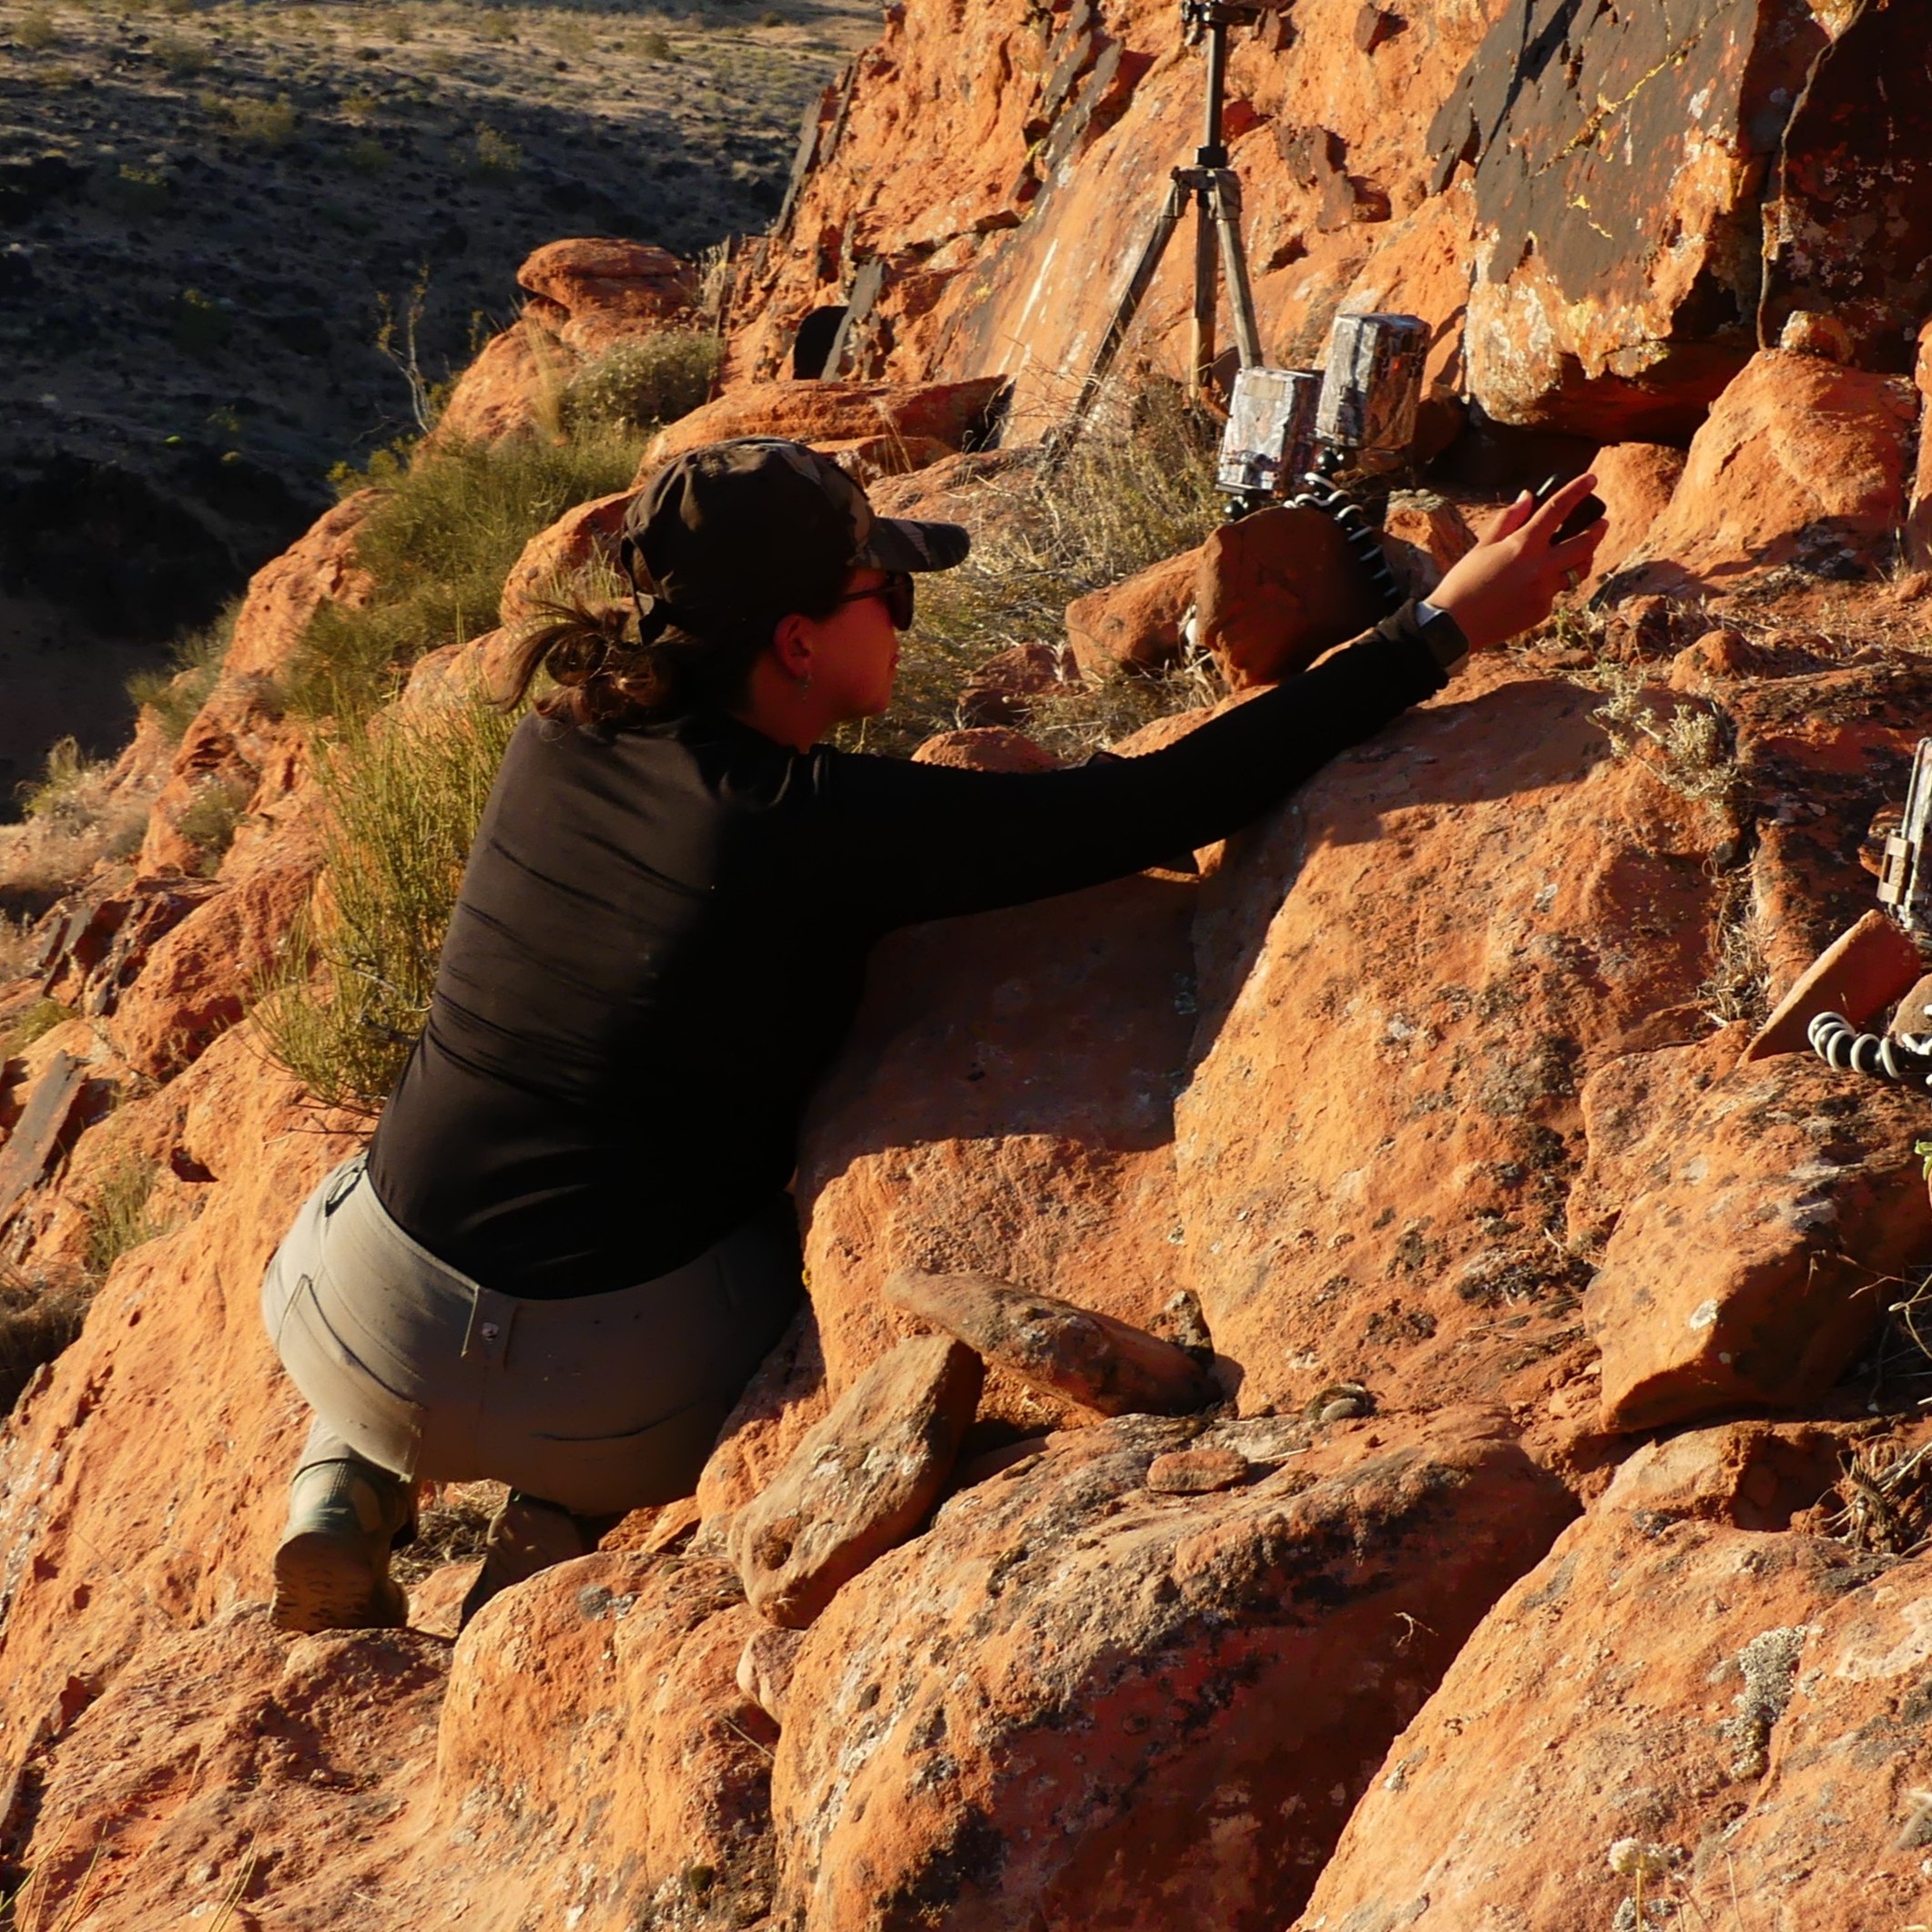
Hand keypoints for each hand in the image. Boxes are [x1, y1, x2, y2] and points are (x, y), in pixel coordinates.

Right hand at [1429, 474, 1606, 651]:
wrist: (1454, 627)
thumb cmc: (1463, 583)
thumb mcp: (1482, 546)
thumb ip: (1508, 519)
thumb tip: (1528, 497)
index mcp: (1522, 546)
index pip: (1557, 511)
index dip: (1577, 491)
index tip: (1591, 479)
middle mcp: (1539, 568)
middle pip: (1584, 544)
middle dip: (1597, 530)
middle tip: (1602, 523)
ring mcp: (1543, 592)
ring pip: (1577, 571)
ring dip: (1583, 559)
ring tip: (1579, 553)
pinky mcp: (1542, 611)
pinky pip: (1555, 592)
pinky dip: (1550, 584)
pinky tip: (1531, 586)